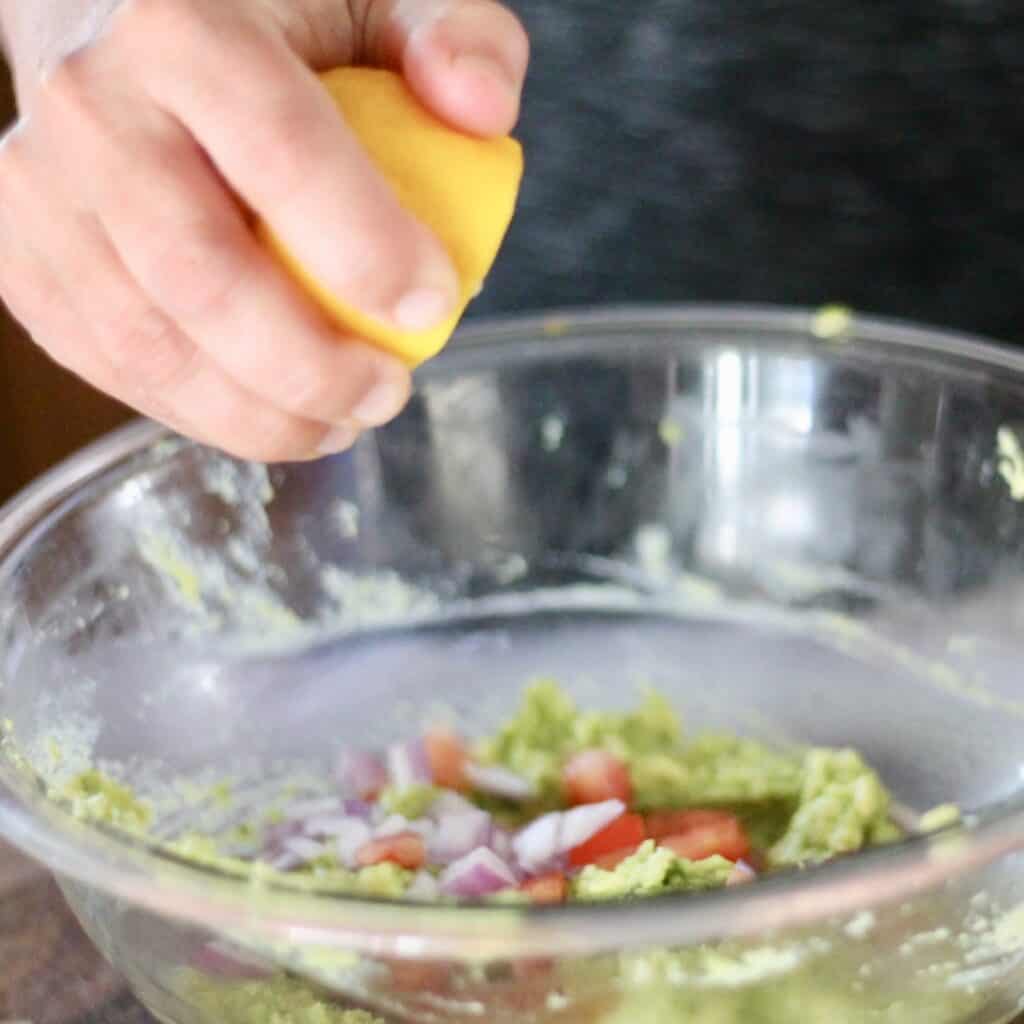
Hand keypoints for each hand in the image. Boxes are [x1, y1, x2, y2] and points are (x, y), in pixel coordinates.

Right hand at [0, 0, 527, 459]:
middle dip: (309, 370)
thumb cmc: (260, 12)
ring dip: (258, 417)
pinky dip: (199, 412)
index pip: (282, 152)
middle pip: (201, 277)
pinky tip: (270, 415)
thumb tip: (481, 112)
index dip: (365, 249)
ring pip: (149, 345)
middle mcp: (90, 108)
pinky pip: (112, 363)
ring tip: (341, 422)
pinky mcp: (21, 257)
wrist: (107, 9)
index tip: (433, 305)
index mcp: (181, 27)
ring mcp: (38, 193)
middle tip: (388, 394)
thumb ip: (453, 33)